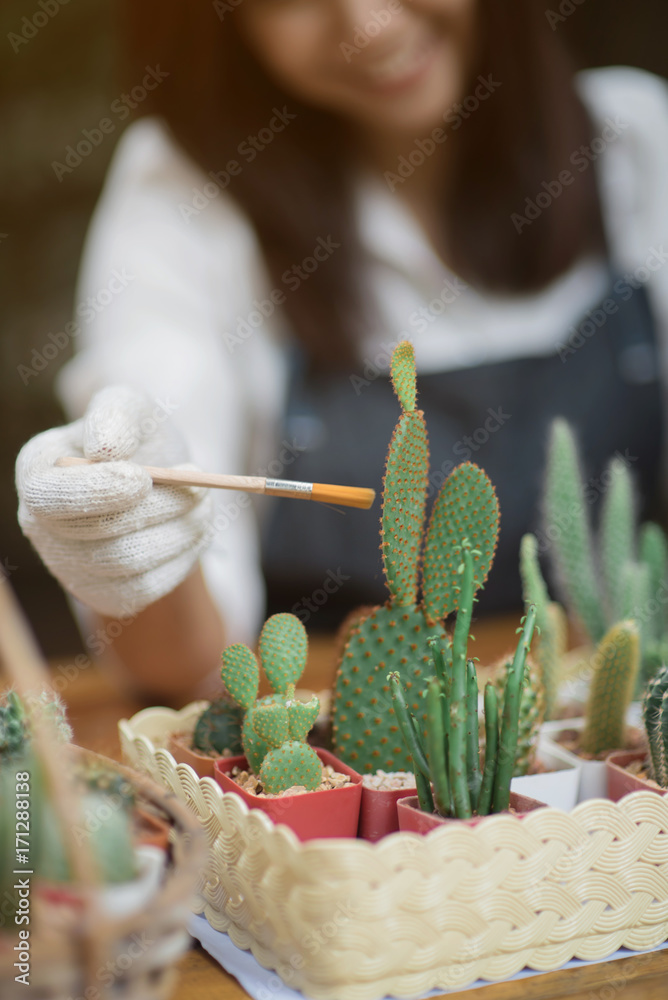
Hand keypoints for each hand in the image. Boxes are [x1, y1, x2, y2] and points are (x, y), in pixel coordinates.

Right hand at [16, 386, 213, 617]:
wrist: (161, 479)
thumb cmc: (138, 439)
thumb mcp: (132, 409)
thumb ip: (115, 415)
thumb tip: (104, 449)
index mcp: (38, 471)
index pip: (50, 497)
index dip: (96, 492)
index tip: (143, 478)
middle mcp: (41, 524)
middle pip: (98, 536)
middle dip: (159, 509)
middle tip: (199, 487)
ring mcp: (69, 565)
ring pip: (128, 565)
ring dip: (179, 532)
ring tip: (201, 503)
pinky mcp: (103, 594)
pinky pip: (145, 589)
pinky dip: (180, 559)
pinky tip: (190, 530)